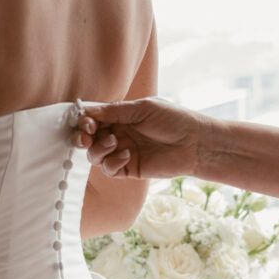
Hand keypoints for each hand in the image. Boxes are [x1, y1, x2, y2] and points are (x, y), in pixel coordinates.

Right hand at [72, 98, 206, 180]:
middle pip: (89, 139)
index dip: (85, 121)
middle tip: (88, 136)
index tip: (87, 122)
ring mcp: (123, 152)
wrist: (194, 143)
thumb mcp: (142, 108)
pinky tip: (127, 154)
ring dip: (99, 149)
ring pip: (95, 156)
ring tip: (114, 142)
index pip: (94, 119)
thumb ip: (115, 111)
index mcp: (121, 117)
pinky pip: (110, 169)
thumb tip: (88, 111)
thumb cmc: (173, 119)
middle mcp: (119, 134)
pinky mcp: (129, 169)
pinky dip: (113, 162)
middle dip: (84, 138)